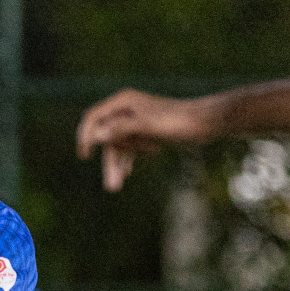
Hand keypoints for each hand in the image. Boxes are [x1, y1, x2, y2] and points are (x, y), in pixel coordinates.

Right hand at [77, 89, 212, 191]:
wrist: (205, 122)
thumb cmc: (177, 121)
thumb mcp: (148, 126)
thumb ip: (122, 129)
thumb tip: (97, 135)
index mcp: (123, 102)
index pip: (94, 117)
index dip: (85, 135)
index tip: (84, 155)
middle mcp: (127, 110)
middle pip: (106, 137)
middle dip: (107, 160)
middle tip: (110, 187)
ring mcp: (136, 121)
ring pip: (118, 145)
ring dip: (117, 165)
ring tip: (116, 188)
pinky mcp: (146, 131)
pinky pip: (130, 147)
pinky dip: (128, 159)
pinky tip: (127, 173)